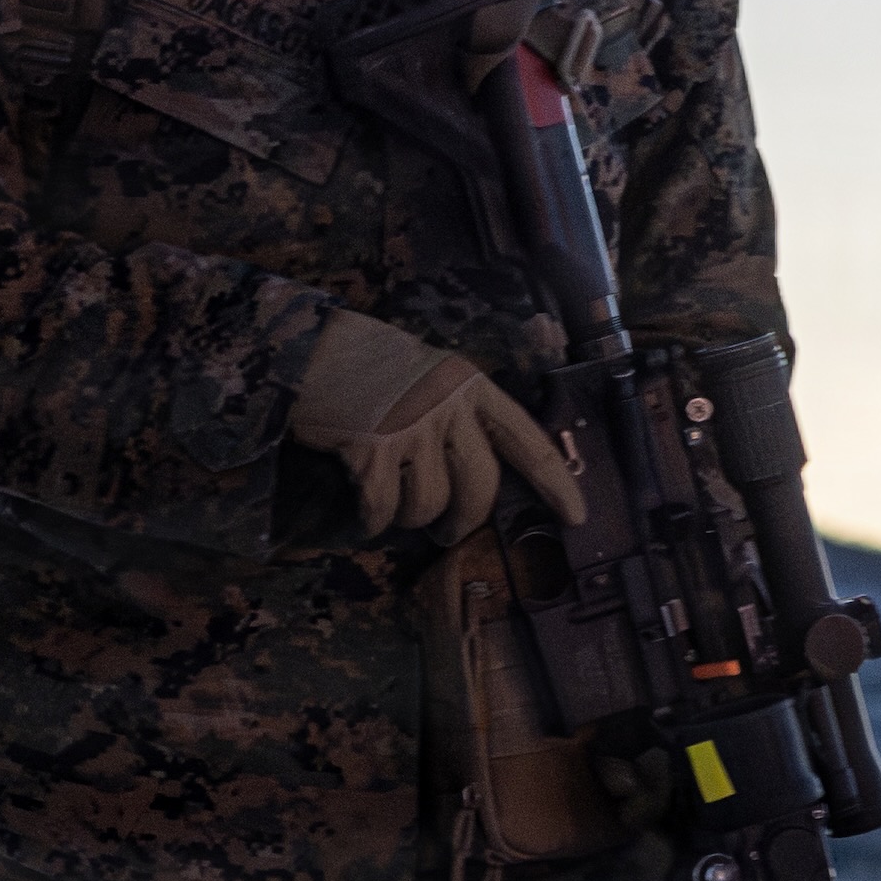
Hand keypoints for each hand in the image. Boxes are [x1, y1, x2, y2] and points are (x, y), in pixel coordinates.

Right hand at [288, 309, 578, 541]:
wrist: (304, 348)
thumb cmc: (361, 364)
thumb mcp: (424, 376)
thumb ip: (453, 416)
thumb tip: (465, 483)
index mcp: (469, 386)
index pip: (526, 441)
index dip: (556, 483)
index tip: (576, 518)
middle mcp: (447, 406)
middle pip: (479, 489)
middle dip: (463, 521)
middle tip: (447, 532)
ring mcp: (410, 428)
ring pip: (427, 506)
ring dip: (406, 518)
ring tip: (387, 502)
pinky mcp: (372, 451)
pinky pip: (381, 511)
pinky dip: (369, 521)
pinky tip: (359, 509)